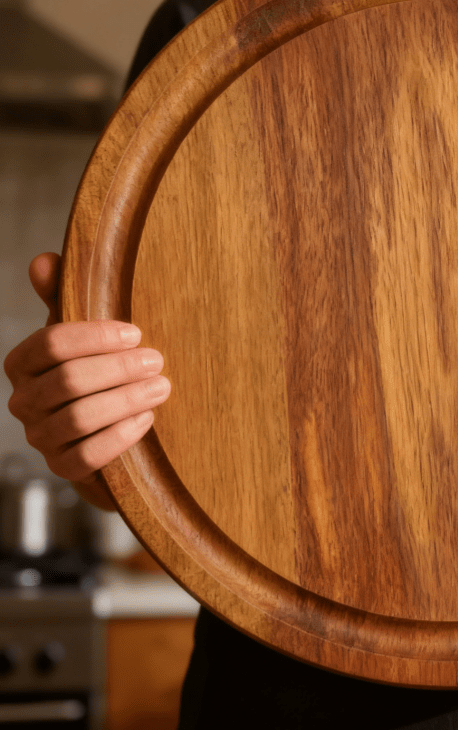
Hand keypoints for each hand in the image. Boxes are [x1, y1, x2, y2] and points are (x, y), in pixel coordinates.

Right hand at [3, 253, 169, 506]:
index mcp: (24, 363)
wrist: (114, 431)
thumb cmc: (99, 372)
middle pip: (68, 380)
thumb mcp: (88, 335)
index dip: (95, 336)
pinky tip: (147, 419)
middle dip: (118, 368)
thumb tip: (44, 261)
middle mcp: (24, 401)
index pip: (50, 344)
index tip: (136, 332)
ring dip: (126, 400)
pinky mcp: (63, 469)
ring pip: (79, 418)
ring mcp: (41, 437)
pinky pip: (87, 455)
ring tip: (162, 387)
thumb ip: (65, 298)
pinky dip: (121, 435)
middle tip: (156, 361)